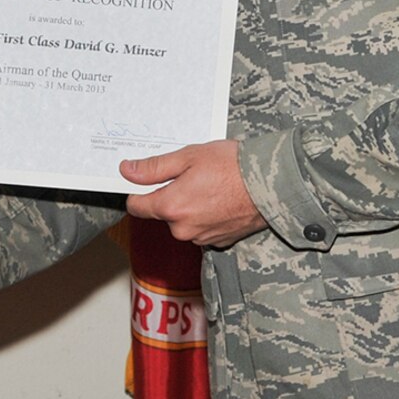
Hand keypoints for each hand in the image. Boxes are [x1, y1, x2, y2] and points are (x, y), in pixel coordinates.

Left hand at [121, 140, 264, 247]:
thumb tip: (127, 171)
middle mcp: (182, 229)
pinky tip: (221, 199)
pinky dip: (207, 216)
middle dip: (172, 196)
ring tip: (212, 186)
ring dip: (190, 207)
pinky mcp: (218, 242)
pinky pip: (202, 228)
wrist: (272, 185)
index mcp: (170, 207)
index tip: (149, 180)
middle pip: (163, 213)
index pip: (136, 206)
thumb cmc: (233, 166)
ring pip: (183, 222)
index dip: (139, 191)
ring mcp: (200, 238)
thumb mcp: (189, 156)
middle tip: (193, 176)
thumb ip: (154, 168)